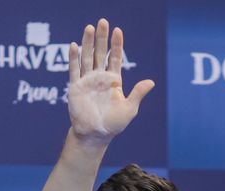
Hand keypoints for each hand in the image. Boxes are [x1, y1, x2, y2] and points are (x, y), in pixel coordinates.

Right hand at [67, 19, 154, 144]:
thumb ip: (137, 93)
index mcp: (113, 80)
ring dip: (87, 42)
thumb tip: (151, 82)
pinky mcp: (75, 87)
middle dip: (101, 38)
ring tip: (89, 28)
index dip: (116, 44)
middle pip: (100, 53)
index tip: (118, 30)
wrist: (96, 135)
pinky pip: (74, 69)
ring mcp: (87, 81)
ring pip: (87, 57)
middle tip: (102, 21)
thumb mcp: (129, 108)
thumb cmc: (114, 124)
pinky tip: (74, 45)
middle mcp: (99, 77)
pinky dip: (73, 57)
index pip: (115, 58)